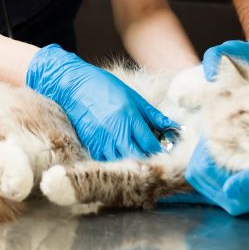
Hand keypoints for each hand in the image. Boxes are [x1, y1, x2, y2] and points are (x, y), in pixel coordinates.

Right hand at [26, 44, 176, 160]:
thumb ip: (154, 115)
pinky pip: (106, 161)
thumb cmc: (105, 87)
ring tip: (139, 164)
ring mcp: (101, 140)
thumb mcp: (134, 97)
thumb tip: (175, 127)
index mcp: (130, 117)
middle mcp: (116, 131)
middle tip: (155, 162)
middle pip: (137, 157)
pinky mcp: (89, 144)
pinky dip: (115, 163)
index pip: (150, 144)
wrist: (73, 85)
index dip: (160, 153)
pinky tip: (121, 160)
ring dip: (131, 164)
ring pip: (121, 163)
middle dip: (147, 162)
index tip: (167, 155)